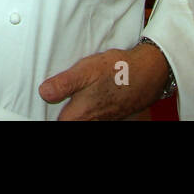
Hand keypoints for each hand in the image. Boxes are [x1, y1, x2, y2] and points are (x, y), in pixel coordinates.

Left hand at [38, 44, 168, 119]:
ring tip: (73, 97)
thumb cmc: (119, 71)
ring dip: (76, 110)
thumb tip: (44, 92)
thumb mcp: (86, 71)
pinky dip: (89, 107)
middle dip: (62, 114)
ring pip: (83, 119)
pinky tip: (91, 94)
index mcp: (81, 114)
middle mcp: (92, 120)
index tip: (44, 107)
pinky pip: (96, 115)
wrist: (149, 72)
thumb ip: (64, 84)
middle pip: (70, 121)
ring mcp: (104, 118)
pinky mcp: (113, 112)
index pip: (59, 123)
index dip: (49, 116)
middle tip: (56, 98)